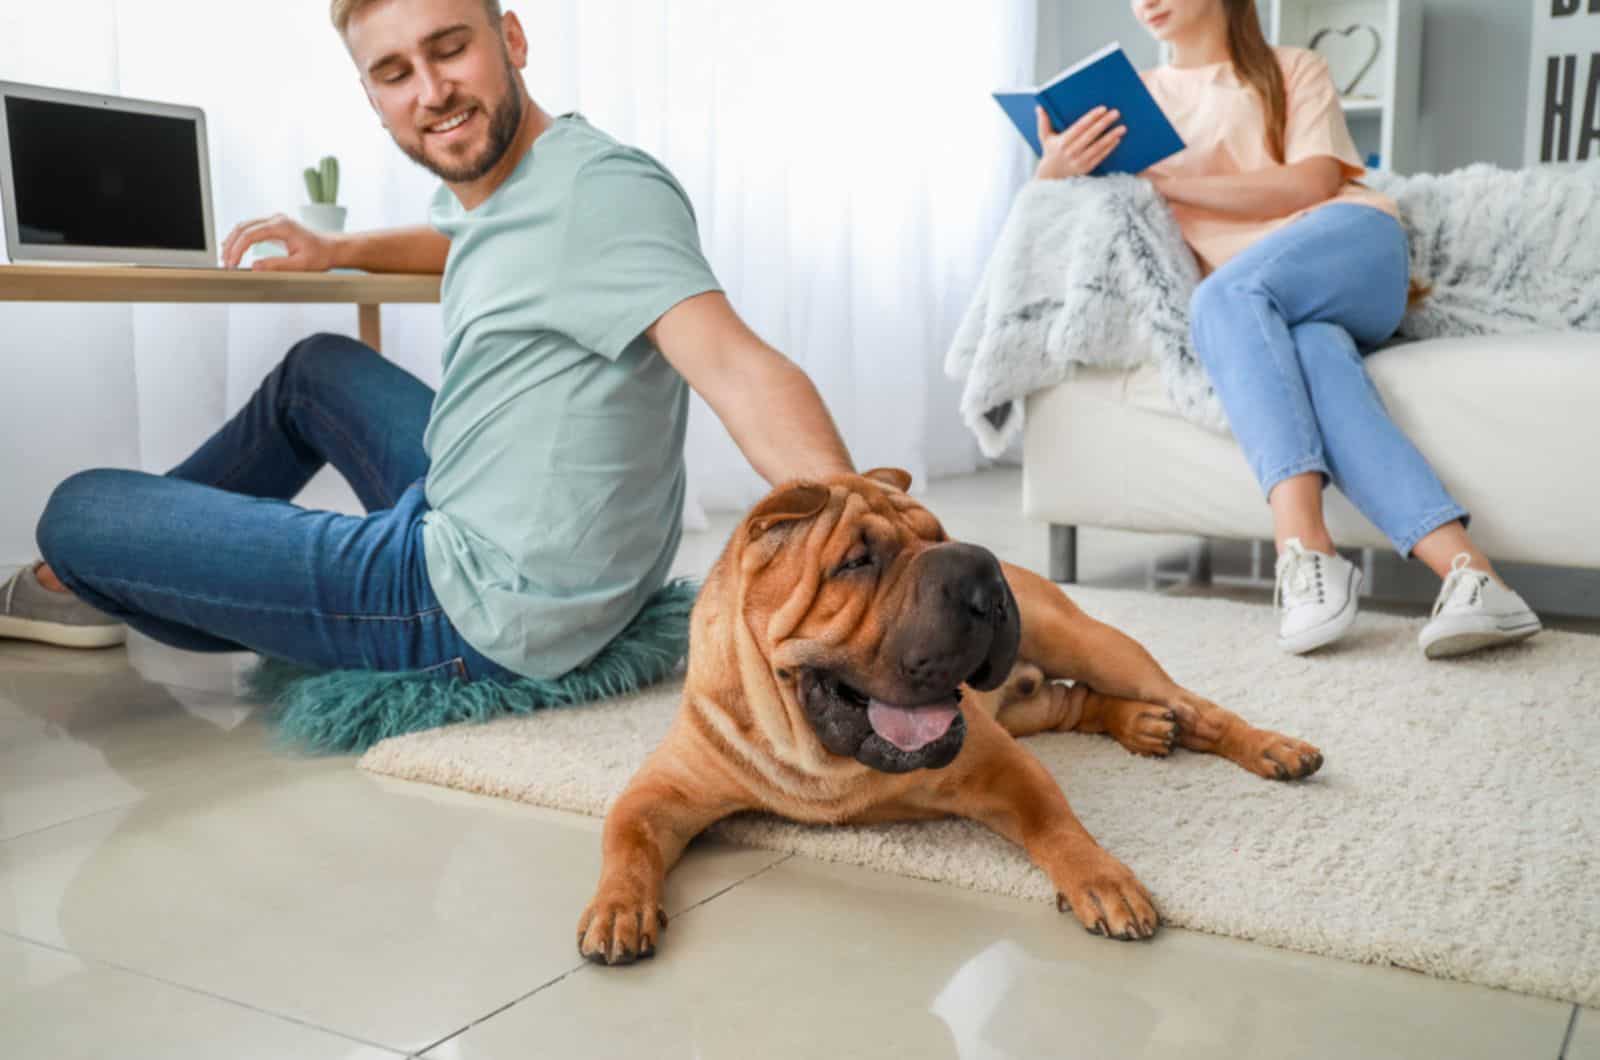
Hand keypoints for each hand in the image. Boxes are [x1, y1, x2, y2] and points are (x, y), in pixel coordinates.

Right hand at [221, 214, 338, 270]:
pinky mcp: (274, 226)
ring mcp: (274, 221)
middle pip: (243, 227)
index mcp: (282, 226)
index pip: (250, 234)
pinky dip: (240, 239)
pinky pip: (251, 229)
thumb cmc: (320, 255)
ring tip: (226, 259)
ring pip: (244, 226)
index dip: (237, 250)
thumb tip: (254, 266)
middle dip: (231, 245)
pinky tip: (233, 249)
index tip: (231, 264)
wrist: (331, 248)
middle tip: (225, 263)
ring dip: (233, 241)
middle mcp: (276, 219)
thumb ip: (277, 265)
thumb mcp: (300, 264)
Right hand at [1034, 105, 1125, 180]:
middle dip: (1104, 123)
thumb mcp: (1044, 138)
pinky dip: (1109, 148)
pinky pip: (1100, 157)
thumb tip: (1039, 107)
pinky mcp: (1086, 168)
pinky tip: (1117, 139)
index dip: (1091, 118)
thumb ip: (1043, 122)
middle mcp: (1071, 152)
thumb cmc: (1050, 152)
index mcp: (1062, 142)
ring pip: (1097, 147)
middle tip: (1116, 113)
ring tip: (1122, 127)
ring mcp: (1079, 161)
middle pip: (1090, 135)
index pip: (1079, 127)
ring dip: (1111, 137)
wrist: (1051, 176)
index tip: (1103, 109)